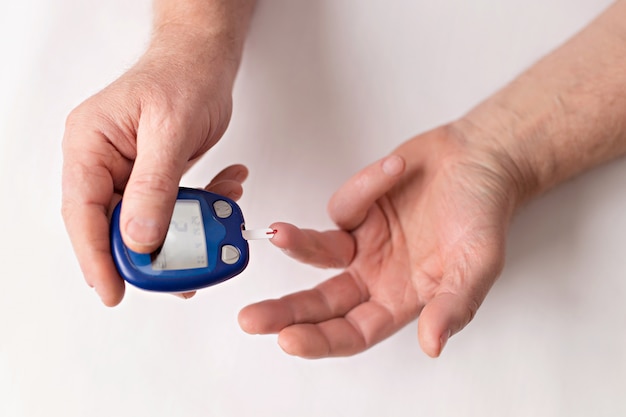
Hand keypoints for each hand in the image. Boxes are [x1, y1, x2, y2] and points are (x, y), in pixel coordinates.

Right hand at [62, 34, 241, 305]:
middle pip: (115, 225)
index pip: (84, 213)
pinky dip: (202, 207)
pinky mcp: (155, 176)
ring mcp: (129, 170)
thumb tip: (139, 239)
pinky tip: (226, 193)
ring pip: (149, 221)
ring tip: (220, 220)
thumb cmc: (182, 77)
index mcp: (89, 146)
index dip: (96, 258)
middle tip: (180, 273)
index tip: (113, 290)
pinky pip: (173, 207)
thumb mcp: (170, 131)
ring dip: (187, 228)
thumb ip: (154, 187)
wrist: (205, 61)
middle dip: (152, 252)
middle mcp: (103, 161)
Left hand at [239, 126, 522, 357]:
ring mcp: (363, 242)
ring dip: (296, 246)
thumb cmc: (483, 212)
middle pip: (322, 304)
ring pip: (317, 255)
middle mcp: (376, 276)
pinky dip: (365, 187)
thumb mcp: (479, 263)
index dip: (322, 340)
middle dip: (286, 313)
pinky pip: (343, 205)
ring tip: (279, 234)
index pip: (354, 332)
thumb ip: (455, 304)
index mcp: (402, 299)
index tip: (289, 340)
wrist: (478, 158)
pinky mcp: (356, 208)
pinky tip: (396, 171)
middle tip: (252, 319)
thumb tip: (433, 343)